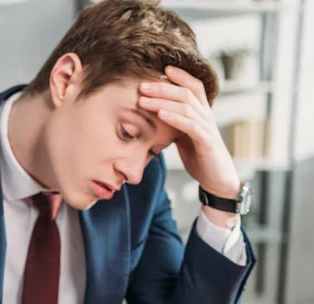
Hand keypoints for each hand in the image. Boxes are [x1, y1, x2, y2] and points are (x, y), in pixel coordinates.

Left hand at [139, 66, 240, 198]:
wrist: (218, 178)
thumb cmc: (201, 157)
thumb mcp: (185, 136)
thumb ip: (176, 124)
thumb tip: (158, 114)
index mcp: (202, 113)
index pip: (194, 86)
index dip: (180, 75)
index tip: (161, 68)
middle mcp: (207, 116)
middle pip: (186, 93)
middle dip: (162, 87)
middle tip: (142, 85)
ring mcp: (207, 128)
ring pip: (186, 106)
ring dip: (162, 101)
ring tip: (143, 100)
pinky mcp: (205, 142)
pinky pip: (189, 125)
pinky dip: (174, 118)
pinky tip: (160, 114)